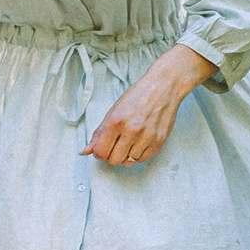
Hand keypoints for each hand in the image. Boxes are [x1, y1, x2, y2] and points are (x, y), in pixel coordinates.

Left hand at [85, 45, 217, 166]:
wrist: (162, 88)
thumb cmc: (137, 97)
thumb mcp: (113, 111)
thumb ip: (99, 133)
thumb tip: (86, 151)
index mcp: (115, 122)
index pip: (101, 152)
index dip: (99, 152)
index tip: (103, 147)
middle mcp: (131, 130)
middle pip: (114, 160)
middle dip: (111, 155)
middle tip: (115, 145)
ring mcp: (147, 136)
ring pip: (129, 162)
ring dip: (126, 155)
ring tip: (129, 142)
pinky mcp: (159, 140)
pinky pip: (143, 159)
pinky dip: (138, 155)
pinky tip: (138, 144)